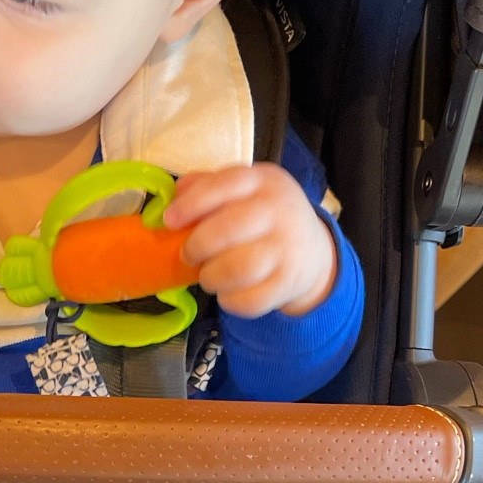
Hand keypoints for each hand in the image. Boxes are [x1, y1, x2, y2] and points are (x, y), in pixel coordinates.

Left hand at [163, 164, 336, 319]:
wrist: (313, 250)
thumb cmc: (265, 217)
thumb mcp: (244, 190)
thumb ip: (208, 187)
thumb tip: (173, 196)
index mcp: (262, 181)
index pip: (224, 185)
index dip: (191, 204)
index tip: (169, 221)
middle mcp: (279, 210)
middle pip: (227, 230)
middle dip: (196, 247)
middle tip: (188, 256)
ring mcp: (288, 247)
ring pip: (238, 269)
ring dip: (211, 277)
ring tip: (208, 277)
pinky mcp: (290, 281)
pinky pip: (251, 299)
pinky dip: (230, 301)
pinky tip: (228, 294)